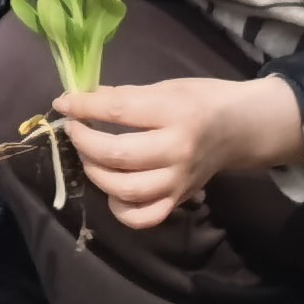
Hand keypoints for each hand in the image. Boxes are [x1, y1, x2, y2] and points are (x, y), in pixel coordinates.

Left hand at [54, 73, 302, 230]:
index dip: (84, 107)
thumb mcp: (167, 87)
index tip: (63, 102)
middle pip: (116, 153)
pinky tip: (112, 190)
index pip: (118, 111)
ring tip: (89, 157)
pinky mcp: (178, 200)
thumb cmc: (202, 100)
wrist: (240, 129)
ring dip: (95, 173)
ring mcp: (178, 180)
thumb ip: (126, 96)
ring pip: (124, 189)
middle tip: (75, 130)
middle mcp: (177, 150)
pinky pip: (143, 217)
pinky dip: (120, 209)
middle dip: (84, 142)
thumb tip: (84, 100)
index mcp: (175, 112)